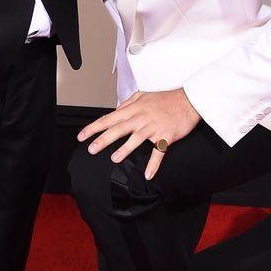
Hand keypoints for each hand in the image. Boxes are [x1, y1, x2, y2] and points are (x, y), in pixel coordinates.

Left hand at [77, 88, 200, 179]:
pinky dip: (153, 164)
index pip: (109, 118)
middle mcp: (141, 118)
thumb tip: (115, 110)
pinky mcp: (166, 136)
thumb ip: (127, 103)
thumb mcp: (142, 95)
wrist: (188, 100)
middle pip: (118, 129)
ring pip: (136, 139)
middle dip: (103, 139)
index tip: (82, 136)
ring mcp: (153, 127)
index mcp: (133, 109)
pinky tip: (148, 174)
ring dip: (125, 149)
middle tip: (91, 149)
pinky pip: (159, 152)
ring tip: (114, 158)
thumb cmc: (165, 99)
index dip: (94, 127)